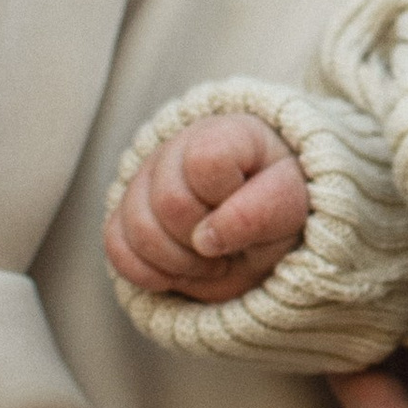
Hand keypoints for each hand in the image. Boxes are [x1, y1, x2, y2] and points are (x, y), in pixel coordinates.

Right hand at [104, 113, 308, 304]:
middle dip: (203, 241)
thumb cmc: (279, 206)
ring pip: (137, 228)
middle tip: (231, 250)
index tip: (249, 212)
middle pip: (168, 202)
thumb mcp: (291, 206)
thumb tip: (205, 239)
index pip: (205, 161)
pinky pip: (116, 247)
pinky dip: (149, 273)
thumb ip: (260, 213)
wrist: (265, 226)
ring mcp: (146, 179)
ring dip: (179, 263)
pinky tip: (179, 273)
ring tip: (211, 264)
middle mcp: (178, 147)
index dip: (224, 200)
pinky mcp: (126, 213)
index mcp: (226, 134)